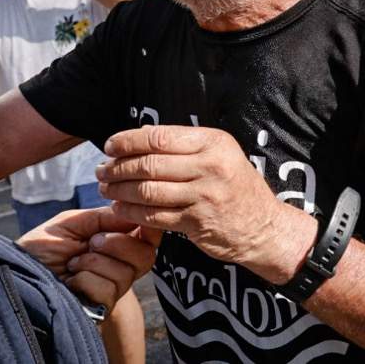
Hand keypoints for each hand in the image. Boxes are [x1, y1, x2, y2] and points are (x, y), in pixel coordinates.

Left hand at [17, 206, 159, 312]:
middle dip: (117, 243)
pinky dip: (85, 280)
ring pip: (124, 274)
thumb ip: (103, 217)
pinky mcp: (100, 309)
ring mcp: (111, 290)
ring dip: (93, 263)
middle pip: (145, 255)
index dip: (147, 227)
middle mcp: (119, 267)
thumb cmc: (43, 248)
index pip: (147, 236)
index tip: (134, 218)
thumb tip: (133, 214)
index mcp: (115, 242)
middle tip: (92, 242)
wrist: (20, 275)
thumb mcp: (72, 223)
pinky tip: (71, 281)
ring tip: (72, 264)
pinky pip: (107, 291)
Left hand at [97, 126, 316, 284]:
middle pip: (150, 164)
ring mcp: (204, 196)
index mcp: (212, 142)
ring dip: (120, 190)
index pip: (159, 137)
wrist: (264, 227)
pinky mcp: (197, 223)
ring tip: (105, 188)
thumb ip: (184, 145)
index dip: (128, 141)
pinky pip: (155, 216)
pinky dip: (132, 211)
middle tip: (101, 170)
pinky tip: (120, 208)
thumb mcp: (220, 154)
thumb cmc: (235, 186)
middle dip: (118, 167)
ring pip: (149, 190)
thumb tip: (139, 137)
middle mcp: (209, 166)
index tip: (109, 146)